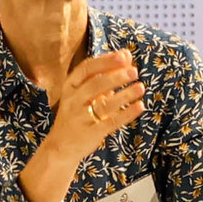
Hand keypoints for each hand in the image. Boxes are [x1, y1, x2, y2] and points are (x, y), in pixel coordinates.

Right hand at [18, 48, 146, 201]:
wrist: (61, 146)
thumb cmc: (78, 113)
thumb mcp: (85, 92)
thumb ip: (105, 74)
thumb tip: (127, 55)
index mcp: (70, 86)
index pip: (87, 68)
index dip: (106, 61)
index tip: (124, 56)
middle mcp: (73, 100)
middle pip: (95, 84)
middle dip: (116, 76)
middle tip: (134, 71)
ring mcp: (81, 117)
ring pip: (104, 104)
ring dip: (124, 95)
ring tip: (140, 87)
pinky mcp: (91, 133)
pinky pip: (111, 122)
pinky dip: (126, 114)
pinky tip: (140, 106)